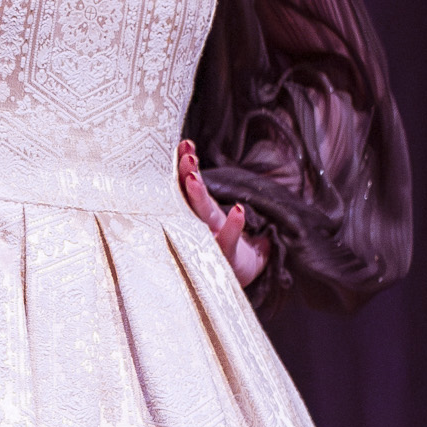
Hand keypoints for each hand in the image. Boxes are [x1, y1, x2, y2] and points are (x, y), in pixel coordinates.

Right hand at [177, 138, 269, 288]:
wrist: (242, 280)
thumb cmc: (230, 248)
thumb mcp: (224, 222)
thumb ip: (216, 204)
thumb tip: (209, 175)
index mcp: (204, 215)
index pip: (193, 187)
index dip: (187, 167)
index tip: (185, 146)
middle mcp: (203, 226)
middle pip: (192, 197)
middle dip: (187, 174)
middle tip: (185, 155)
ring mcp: (212, 240)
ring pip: (203, 215)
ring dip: (198, 195)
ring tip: (193, 175)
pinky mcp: (227, 256)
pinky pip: (229, 240)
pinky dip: (234, 225)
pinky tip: (238, 209)